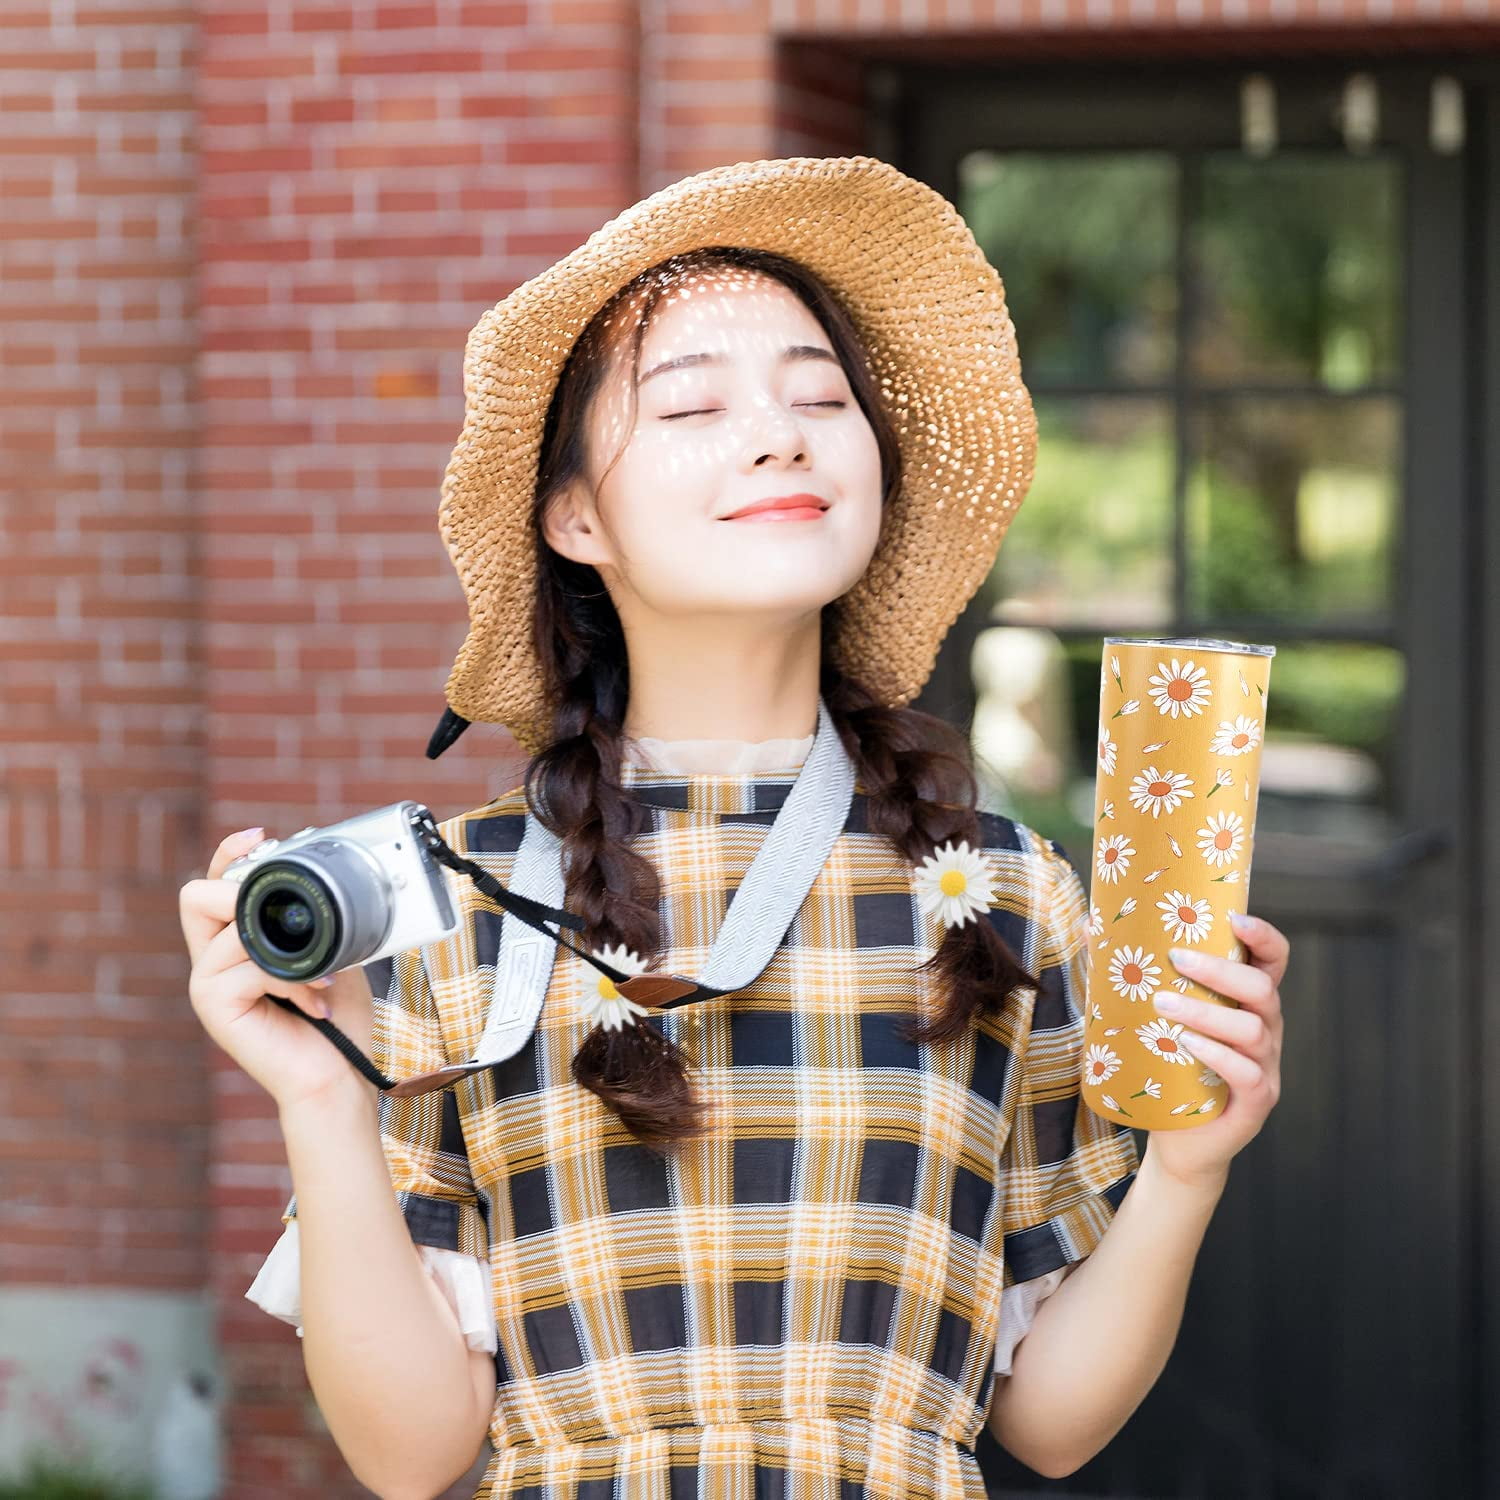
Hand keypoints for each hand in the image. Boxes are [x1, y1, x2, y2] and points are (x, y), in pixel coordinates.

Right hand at [178, 827, 375, 1112]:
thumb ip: (314, 922)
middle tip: (289, 922)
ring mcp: (207, 985)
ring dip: (287, 951)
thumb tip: (320, 879)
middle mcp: (211, 962)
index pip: (211, 886)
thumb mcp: (331, 953)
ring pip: (228, 930)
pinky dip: (291, 978)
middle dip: (243, 896)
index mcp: (234, 946)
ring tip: (321, 978)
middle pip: (196, 896)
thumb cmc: (335, 1021)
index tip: (261, 837)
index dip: (227, 854)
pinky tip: (314, 999)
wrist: (336, 1077)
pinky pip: (248, 965)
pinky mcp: (214, 1006)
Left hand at [1140, 911, 1288, 1191]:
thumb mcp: (1152, 1019)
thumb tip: (1091, 926)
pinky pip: (1247, 1074)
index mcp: (1247, 1002)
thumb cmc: (1168, 1068)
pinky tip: (1187, 1045)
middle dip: (1220, 969)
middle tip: (1176, 958)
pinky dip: (1217, 1056)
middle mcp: (1265, 1029)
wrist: (1177, 1140)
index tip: (1234, 918)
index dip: (1263, 936)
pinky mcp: (1257, 1101)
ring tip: (1163, 1004)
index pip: (1273, 960)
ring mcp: (1265, 1067)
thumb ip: (1132, 975)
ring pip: (1252, 1029)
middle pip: (1261, 988)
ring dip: (1207, 1012)